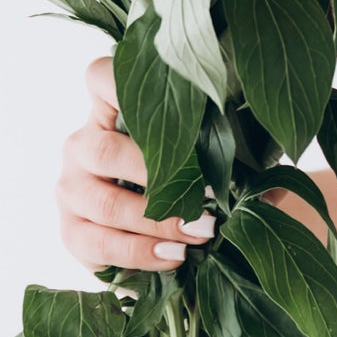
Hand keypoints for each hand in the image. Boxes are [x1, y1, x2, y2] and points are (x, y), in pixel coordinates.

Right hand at [56, 52, 217, 271]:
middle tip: (208, 199)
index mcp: (109, 111)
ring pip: (105, 202)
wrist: (169, 238)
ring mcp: (71, 188)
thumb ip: (231, 158)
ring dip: (157, 222)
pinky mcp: (70, 231)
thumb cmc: (191, 185)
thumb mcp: (209, 162)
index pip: (99, 79)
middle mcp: (82, 144)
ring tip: (202, 233)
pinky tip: (175, 257)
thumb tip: (266, 177)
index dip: (119, 82)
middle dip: (162, 177)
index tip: (165, 102)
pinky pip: (99, 243)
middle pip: (106, 150)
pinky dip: (141, 253)